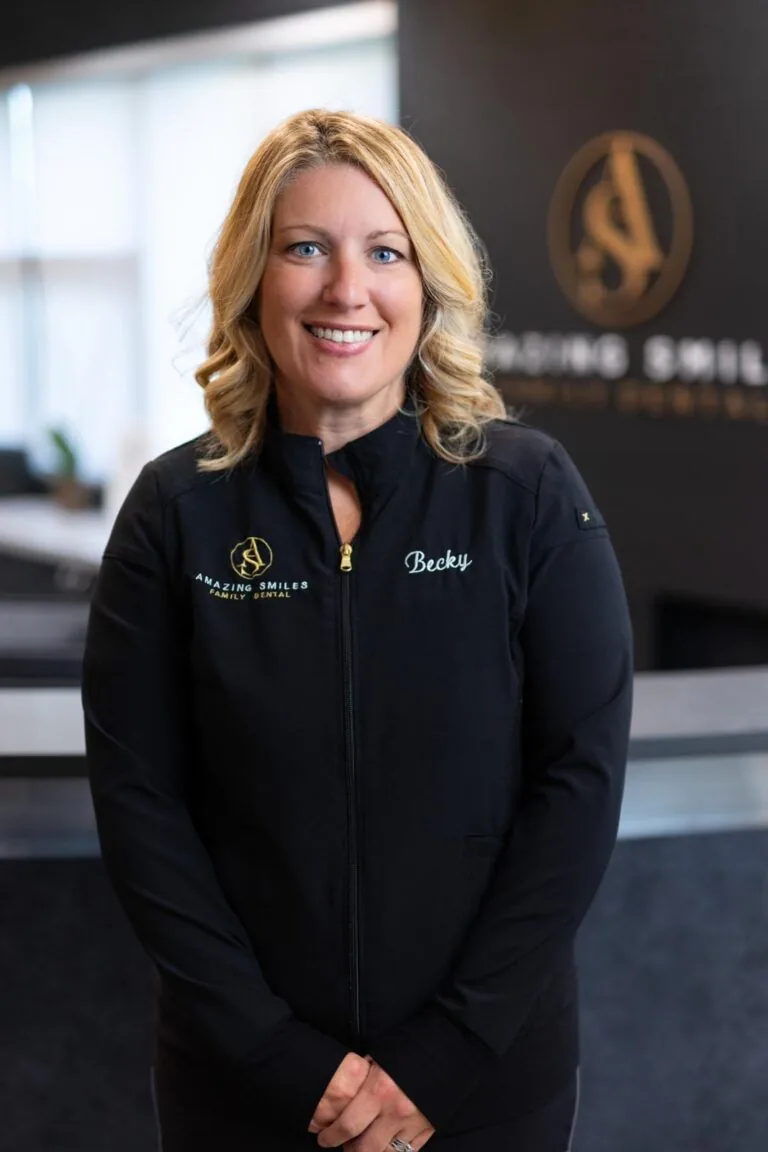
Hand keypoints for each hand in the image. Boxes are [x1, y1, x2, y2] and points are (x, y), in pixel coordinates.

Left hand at [314, 1057, 434, 1150]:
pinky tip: (386, 1147)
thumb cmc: (410, 1048)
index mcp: (378, 1091)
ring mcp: (412, 1125)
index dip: (331, 1136)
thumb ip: (363, 1077)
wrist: (448, 1050)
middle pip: (364, 1149)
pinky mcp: (427, 1130)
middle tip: (344, 1146)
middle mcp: (394, 1112)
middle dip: (350, 1151)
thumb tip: (347, 1089)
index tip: (324, 1138)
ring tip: (364, 1148)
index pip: (347, 1125)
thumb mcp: (380, 1057)